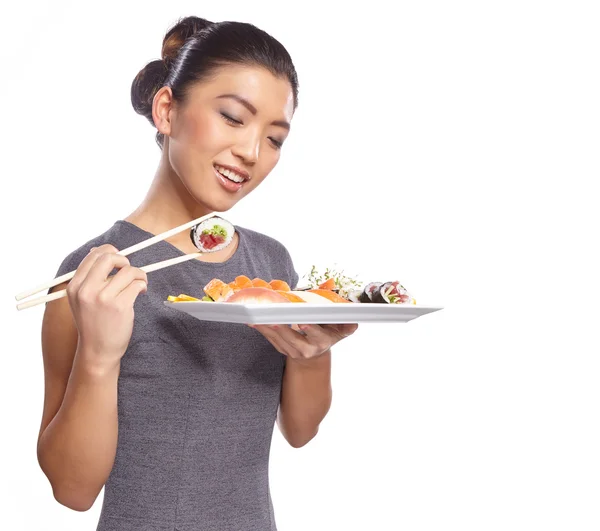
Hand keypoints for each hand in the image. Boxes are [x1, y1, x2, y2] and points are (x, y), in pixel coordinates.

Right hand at [66, 244, 147, 368]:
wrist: (97, 350)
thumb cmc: (93, 323)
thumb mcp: (81, 299)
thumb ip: (88, 277)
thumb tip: (97, 250)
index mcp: (75, 286)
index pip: (93, 256)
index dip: (110, 252)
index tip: (119, 258)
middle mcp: (87, 290)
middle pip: (109, 258)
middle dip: (124, 260)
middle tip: (130, 271)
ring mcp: (103, 298)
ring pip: (128, 271)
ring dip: (139, 274)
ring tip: (140, 283)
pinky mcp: (120, 306)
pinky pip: (137, 284)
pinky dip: (143, 285)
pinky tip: (141, 292)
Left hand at [249, 322, 357, 362]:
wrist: (315, 354)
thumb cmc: (327, 335)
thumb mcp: (339, 331)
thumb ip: (346, 325)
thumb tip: (354, 320)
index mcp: (322, 343)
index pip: (316, 336)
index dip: (310, 330)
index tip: (303, 323)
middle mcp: (307, 350)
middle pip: (293, 339)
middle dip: (283, 330)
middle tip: (274, 320)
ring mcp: (293, 351)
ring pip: (279, 340)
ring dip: (267, 329)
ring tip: (258, 318)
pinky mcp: (282, 349)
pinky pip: (270, 339)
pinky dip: (261, 330)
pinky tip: (253, 321)